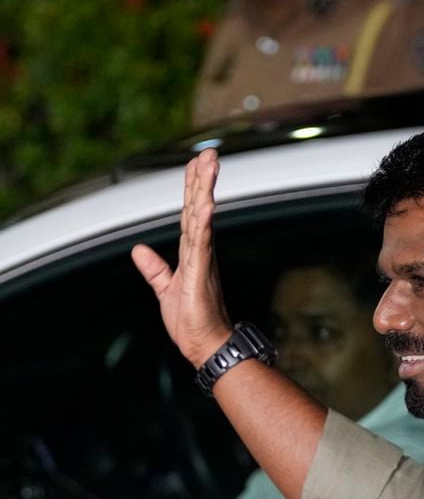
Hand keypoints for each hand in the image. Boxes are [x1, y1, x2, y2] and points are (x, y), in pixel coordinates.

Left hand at [131, 148, 231, 367]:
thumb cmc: (192, 322)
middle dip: (202, 179)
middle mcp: (200, 251)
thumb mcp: (164, 290)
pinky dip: (204, 223)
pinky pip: (202, 243)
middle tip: (209, 152)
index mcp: (192, 253)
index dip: (192, 187)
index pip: (190, 213)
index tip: (196, 163)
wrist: (206, 346)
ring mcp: (202, 260)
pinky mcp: (201, 274)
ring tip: (210, 165)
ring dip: (205, 190)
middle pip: (198, 207)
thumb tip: (139, 250)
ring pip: (202, 218)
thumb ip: (154, 269)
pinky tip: (207, 204)